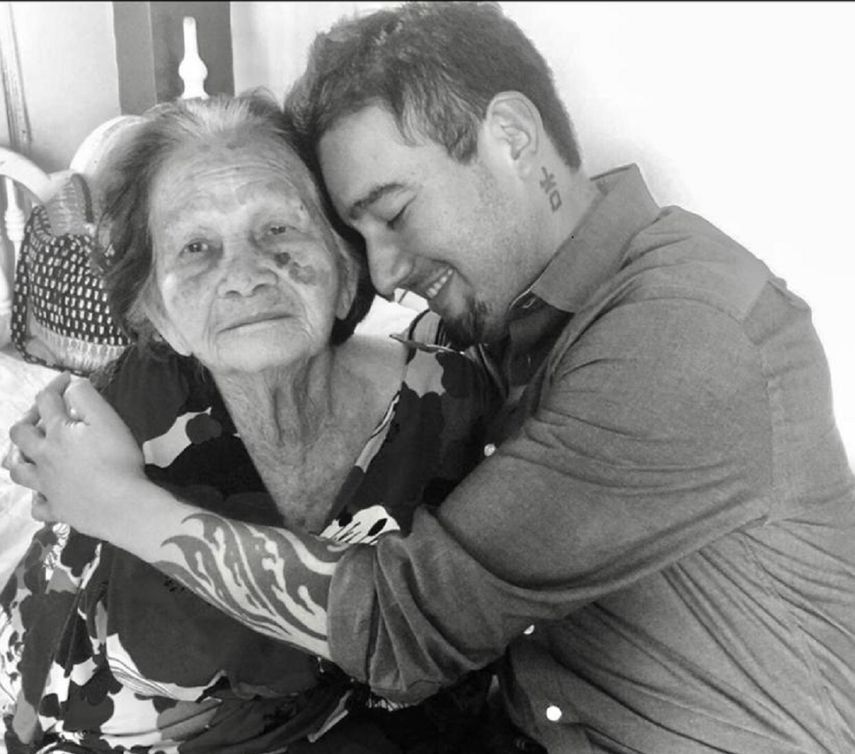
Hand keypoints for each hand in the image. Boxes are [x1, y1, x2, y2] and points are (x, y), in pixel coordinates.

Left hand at [7, 372, 145, 537]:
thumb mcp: (108, 419)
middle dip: (27, 420)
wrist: (122, 506)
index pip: (47, 400)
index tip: (68, 380)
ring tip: (30, 453)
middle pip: (20, 435)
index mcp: (57, 433)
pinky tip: (45, 493)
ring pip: (19, 471)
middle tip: (44, 417)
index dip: (55, 385)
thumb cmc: (118, 460)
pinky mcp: (57, 509)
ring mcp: (47, 486)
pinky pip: (38, 506)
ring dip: (19, 458)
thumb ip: (87, 397)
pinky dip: (38, 498)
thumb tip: (73, 386)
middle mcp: (45, 458)